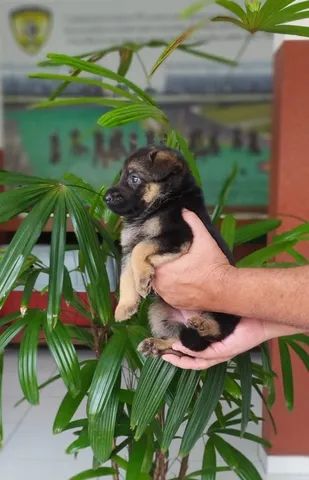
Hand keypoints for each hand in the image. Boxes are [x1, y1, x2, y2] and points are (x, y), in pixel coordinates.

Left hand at [153, 209, 232, 310]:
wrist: (227, 290)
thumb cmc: (214, 265)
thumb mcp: (204, 239)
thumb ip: (193, 223)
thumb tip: (184, 210)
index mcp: (162, 269)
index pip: (148, 259)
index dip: (152, 253)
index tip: (158, 248)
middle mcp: (161, 285)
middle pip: (152, 271)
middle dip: (157, 264)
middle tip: (166, 257)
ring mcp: (168, 297)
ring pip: (158, 283)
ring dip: (162, 276)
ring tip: (171, 268)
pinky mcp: (176, 304)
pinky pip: (166, 294)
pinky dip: (169, 288)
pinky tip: (177, 280)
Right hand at [161, 318, 301, 369]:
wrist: (260, 317)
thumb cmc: (240, 314)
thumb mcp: (217, 314)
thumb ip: (203, 316)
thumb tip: (186, 309)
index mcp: (213, 344)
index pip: (191, 352)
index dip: (176, 351)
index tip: (164, 345)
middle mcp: (216, 352)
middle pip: (191, 362)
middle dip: (174, 359)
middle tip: (160, 354)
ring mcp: (219, 354)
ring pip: (195, 362)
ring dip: (179, 359)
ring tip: (166, 354)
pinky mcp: (224, 352)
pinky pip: (204, 356)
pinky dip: (190, 353)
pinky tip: (180, 347)